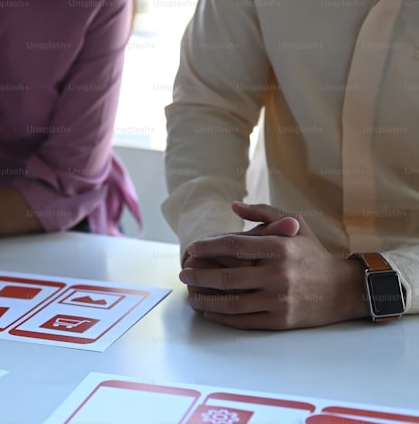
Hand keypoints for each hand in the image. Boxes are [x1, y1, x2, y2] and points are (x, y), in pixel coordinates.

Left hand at [180, 202, 367, 329]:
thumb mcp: (295, 225)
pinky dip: (220, 316)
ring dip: (204, 298)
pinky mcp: (280, 320)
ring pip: (231, 302)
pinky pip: (242, 320)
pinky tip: (207, 309)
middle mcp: (279, 275)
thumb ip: (264, 212)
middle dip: (199, 275)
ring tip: (189, 292)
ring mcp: (279, 300)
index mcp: (280, 248)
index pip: (233, 245)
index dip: (208, 247)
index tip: (191, 249)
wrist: (344, 290)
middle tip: (184, 273)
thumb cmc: (313, 254)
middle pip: (226, 276)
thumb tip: (233, 207)